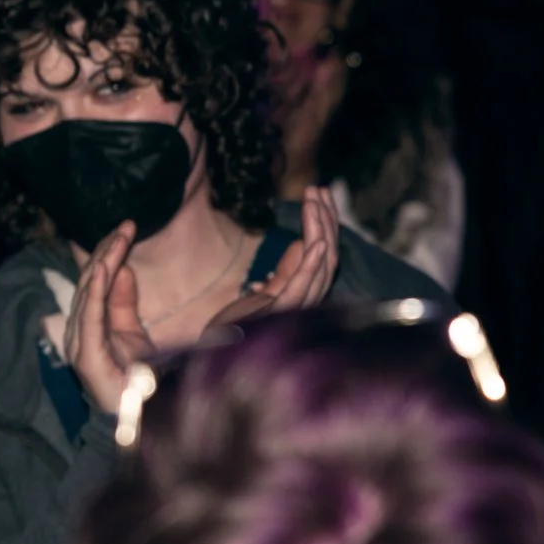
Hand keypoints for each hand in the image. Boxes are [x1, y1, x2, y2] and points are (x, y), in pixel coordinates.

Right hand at [63, 222, 154, 416]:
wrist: (140, 420)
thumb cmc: (136, 382)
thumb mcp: (134, 332)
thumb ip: (124, 301)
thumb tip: (121, 268)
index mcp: (89, 325)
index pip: (95, 282)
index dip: (108, 254)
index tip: (127, 228)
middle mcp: (79, 331)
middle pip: (89, 283)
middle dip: (106, 251)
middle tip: (126, 226)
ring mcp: (79, 343)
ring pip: (88, 293)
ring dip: (103, 263)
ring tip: (118, 237)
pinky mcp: (87, 356)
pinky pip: (90, 315)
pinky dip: (95, 290)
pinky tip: (104, 268)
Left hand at [202, 186, 339, 335]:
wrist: (215, 355)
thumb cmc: (238, 329)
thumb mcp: (262, 295)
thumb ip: (282, 273)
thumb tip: (298, 245)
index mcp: (302, 294)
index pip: (322, 254)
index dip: (325, 223)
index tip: (319, 195)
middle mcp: (305, 300)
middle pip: (328, 255)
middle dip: (327, 219)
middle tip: (319, 189)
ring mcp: (296, 307)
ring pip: (320, 264)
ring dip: (320, 229)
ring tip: (316, 201)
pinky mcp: (281, 312)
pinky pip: (303, 284)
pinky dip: (312, 262)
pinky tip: (318, 242)